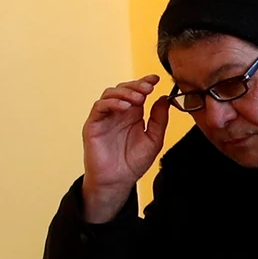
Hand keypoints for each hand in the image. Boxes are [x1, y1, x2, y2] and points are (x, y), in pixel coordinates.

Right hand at [81, 75, 169, 222]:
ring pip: (110, 94)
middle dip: (136, 85)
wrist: (118, 180)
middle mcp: (118, 113)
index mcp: (133, 114)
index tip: (156, 78)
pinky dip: (112, 103)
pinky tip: (125, 107)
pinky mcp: (93, 124)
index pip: (137, 92)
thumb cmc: (133, 162)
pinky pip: (99, 107)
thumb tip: (164, 98)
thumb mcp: (154, 139)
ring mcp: (105, 117)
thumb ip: (159, 120)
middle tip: (148, 87)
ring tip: (138, 98)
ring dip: (125, 92)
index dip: (145, 82)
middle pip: (123, 89)